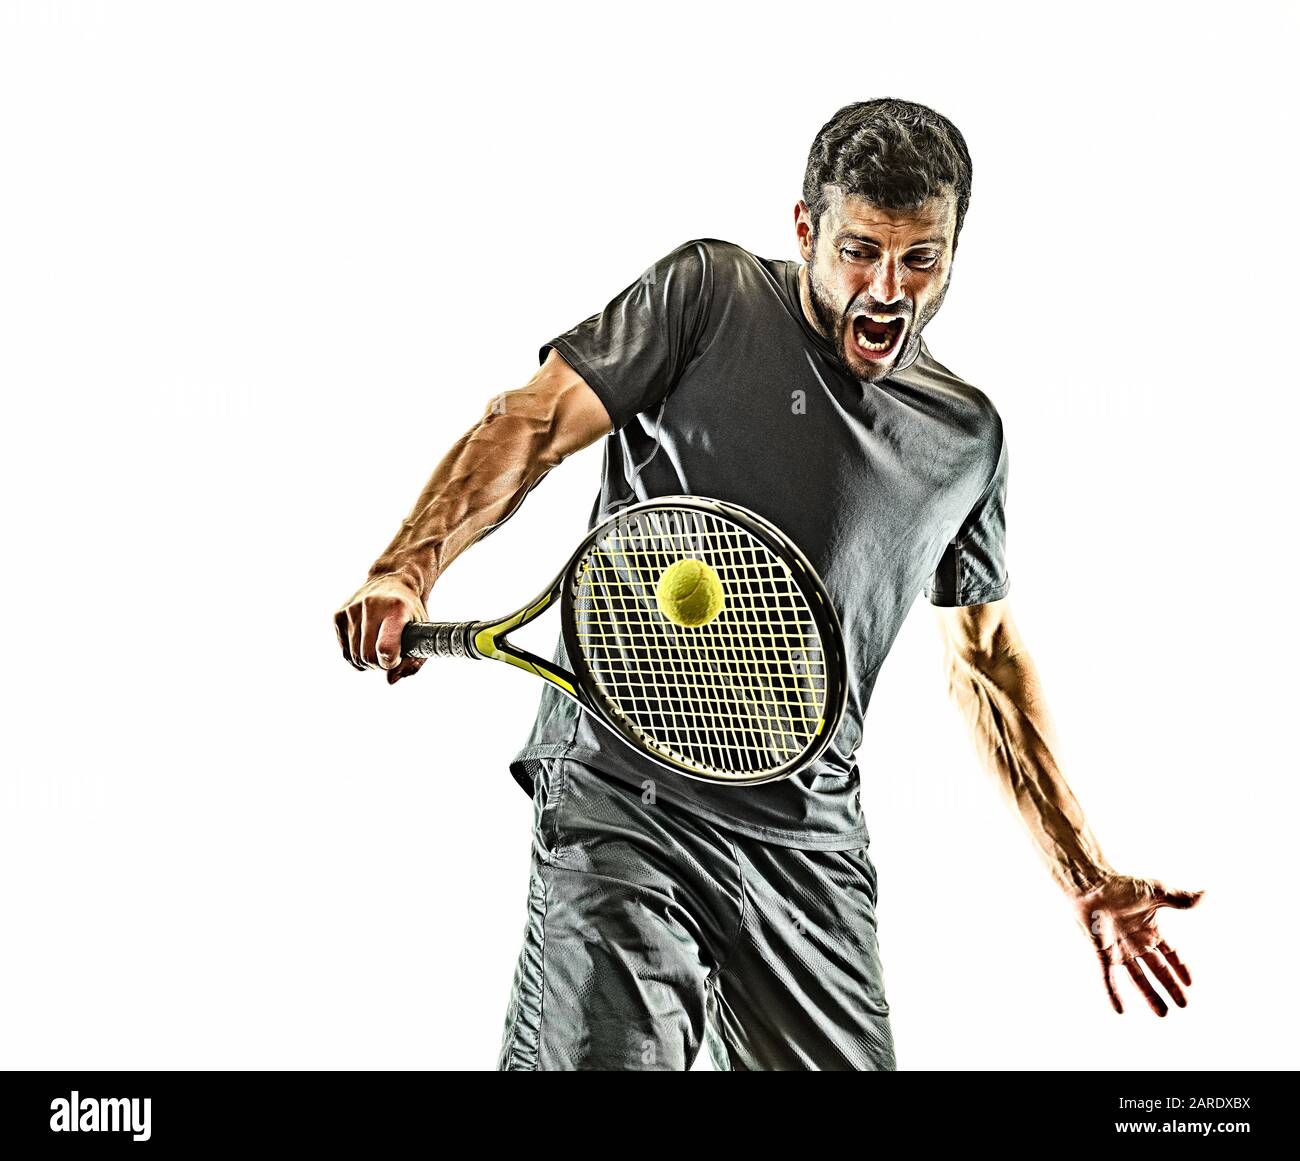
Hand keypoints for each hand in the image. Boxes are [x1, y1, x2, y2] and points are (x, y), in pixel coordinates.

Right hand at [334, 574, 428, 683]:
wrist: (392, 580)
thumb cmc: (411, 611)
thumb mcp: (422, 632)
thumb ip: (413, 661)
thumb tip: (390, 680)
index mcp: (397, 608)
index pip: (385, 647)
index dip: (390, 662)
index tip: (395, 659)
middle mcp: (371, 605)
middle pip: (367, 656)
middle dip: (379, 664)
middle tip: (389, 656)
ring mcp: (351, 609)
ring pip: (354, 657)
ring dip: (367, 661)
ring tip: (378, 648)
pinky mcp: (338, 615)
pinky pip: (344, 651)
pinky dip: (355, 654)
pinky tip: (366, 642)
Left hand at [1071, 874, 1203, 1015]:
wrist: (1091, 885)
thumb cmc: (1122, 885)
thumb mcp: (1156, 893)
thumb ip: (1180, 898)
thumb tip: (1207, 894)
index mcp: (1150, 930)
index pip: (1170, 953)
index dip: (1180, 967)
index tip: (1191, 983)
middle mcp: (1136, 942)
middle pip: (1157, 969)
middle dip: (1170, 987)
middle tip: (1183, 1005)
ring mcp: (1119, 949)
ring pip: (1137, 978)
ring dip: (1149, 995)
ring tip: (1162, 1013)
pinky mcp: (1102, 952)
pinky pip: (1108, 976)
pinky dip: (1113, 992)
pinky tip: (1119, 1010)